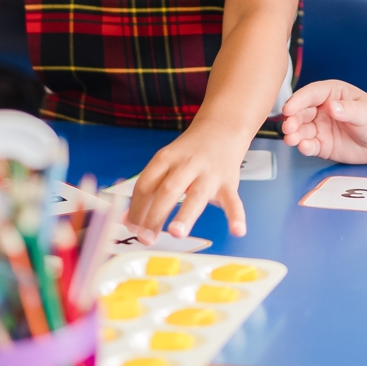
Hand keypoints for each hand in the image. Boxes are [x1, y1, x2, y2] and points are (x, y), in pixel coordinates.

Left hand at [124, 124, 248, 242]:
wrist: (222, 128)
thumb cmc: (190, 152)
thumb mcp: (166, 162)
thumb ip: (149, 190)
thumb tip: (129, 220)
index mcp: (166, 159)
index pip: (146, 183)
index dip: (136, 207)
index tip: (131, 227)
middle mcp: (187, 164)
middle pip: (168, 189)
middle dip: (155, 215)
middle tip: (146, 237)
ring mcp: (209, 174)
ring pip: (196, 195)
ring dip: (186, 214)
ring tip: (177, 232)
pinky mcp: (229, 183)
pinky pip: (233, 201)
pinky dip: (236, 216)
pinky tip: (237, 230)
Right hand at [279, 81, 366, 162]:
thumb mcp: (366, 112)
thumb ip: (349, 109)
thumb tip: (331, 107)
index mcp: (332, 93)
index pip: (311, 94)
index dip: (298, 100)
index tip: (289, 108)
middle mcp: (322, 109)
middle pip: (302, 112)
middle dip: (292, 119)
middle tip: (288, 127)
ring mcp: (320, 127)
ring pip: (302, 129)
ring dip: (294, 134)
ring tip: (291, 139)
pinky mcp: (322, 145)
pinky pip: (310, 145)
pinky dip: (304, 146)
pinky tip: (303, 147)